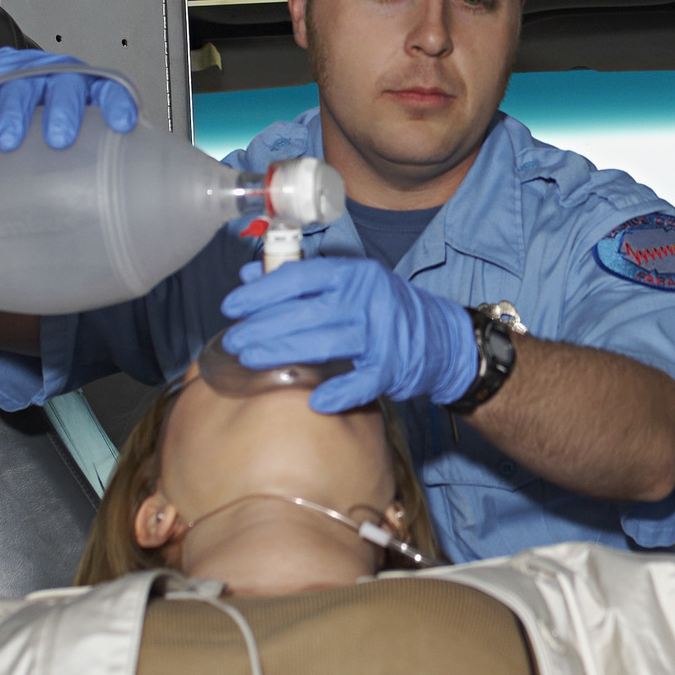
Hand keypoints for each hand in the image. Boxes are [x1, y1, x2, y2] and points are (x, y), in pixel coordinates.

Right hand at [0, 47, 137, 151]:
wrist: (16, 95)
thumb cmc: (57, 129)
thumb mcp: (84, 138)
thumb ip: (102, 156)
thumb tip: (124, 204)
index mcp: (90, 88)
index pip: (111, 89)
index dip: (118, 104)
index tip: (123, 124)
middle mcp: (60, 75)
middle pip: (66, 87)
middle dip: (63, 112)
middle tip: (59, 140)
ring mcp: (26, 72)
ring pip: (22, 86)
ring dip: (15, 113)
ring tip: (8, 142)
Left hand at [219, 256, 477, 410]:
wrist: (441, 339)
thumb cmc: (383, 310)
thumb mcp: (346, 285)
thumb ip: (299, 280)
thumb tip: (249, 276)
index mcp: (353, 274)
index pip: (301, 277)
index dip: (263, 292)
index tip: (233, 306)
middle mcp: (368, 298)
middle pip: (308, 312)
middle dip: (264, 327)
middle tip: (234, 342)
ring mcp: (383, 333)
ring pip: (327, 343)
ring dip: (284, 353)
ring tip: (251, 360)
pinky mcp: (394, 366)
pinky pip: (363, 381)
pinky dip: (339, 392)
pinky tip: (313, 400)